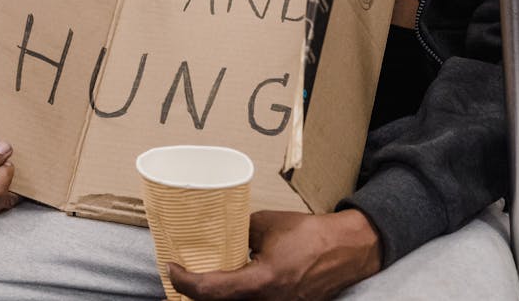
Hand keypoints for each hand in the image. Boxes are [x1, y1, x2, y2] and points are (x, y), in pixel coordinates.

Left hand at [170, 210, 381, 300]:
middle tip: (180, 277)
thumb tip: (219, 232)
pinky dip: (235, 296)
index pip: (210, 291)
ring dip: (216, 295)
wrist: (346, 251)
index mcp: (260, 282)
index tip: (171, 268)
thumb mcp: (266, 224)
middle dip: (195, 294)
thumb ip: (239, 231)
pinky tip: (229, 283)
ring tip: (200, 280)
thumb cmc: (310, 235)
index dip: (184, 282)